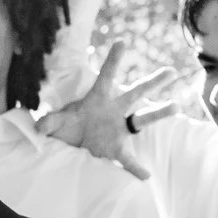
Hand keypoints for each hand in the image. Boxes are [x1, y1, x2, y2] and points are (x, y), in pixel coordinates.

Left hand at [36, 41, 177, 177]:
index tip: (121, 41)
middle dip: (153, 82)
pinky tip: (145, 176)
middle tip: (171, 72)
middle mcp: (114, 110)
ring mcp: (118, 128)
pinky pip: (127, 159)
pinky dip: (135, 168)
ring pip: (142, 119)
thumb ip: (48, 122)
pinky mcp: (116, 148)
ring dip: (159, 112)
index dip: (113, 60)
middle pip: (136, 93)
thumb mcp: (56, 122)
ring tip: (177, 106)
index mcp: (98, 98)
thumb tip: (40, 128)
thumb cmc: (67, 127)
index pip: (106, 76)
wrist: (70, 145)